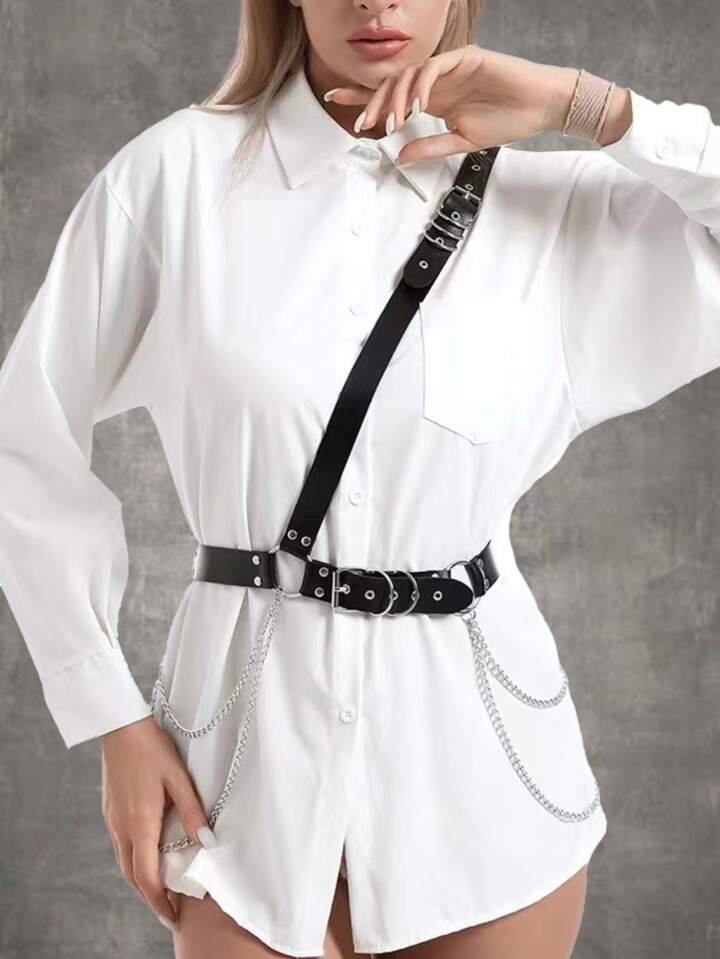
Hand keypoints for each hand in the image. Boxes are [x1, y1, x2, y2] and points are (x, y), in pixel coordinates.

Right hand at [101, 715, 215, 929]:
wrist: (119, 727)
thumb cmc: (152, 748)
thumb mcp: (178, 778)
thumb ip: (192, 811)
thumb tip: (207, 842)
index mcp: (140, 823)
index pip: (147, 876)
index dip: (159, 900)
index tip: (173, 915)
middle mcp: (122, 827)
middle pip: (133, 876)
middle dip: (150, 897)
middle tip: (169, 910)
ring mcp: (112, 820)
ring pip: (124, 862)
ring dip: (141, 880)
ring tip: (160, 889)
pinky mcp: (109, 811)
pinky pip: (121, 846)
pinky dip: (134, 861)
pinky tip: (147, 857)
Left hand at [324, 45, 605, 162]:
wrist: (540, 107)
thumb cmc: (508, 120)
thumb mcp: (462, 142)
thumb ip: (430, 147)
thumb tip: (400, 157)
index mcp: (435, 98)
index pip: (394, 96)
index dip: (364, 98)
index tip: (338, 102)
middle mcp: (438, 80)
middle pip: (394, 84)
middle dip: (373, 102)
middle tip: (361, 123)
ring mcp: (450, 67)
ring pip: (409, 76)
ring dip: (396, 100)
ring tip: (392, 123)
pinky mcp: (465, 58)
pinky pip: (433, 68)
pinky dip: (421, 86)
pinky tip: (417, 106)